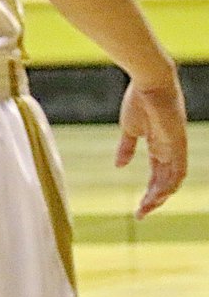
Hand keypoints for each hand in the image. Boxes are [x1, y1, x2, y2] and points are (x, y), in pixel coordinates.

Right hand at [116, 73, 187, 217]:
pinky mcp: (178, 145)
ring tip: (145, 208)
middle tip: (140, 214)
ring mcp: (176, 149)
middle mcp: (171, 151)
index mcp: (159, 146)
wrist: (149, 82)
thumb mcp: (129, 129)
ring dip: (159, 197)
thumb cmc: (138, 100)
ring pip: (173, 181)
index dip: (149, 192)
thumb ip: (126, 148)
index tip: (138, 207)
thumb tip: (119, 165)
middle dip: (153, 200)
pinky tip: (156, 195)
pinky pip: (177, 172)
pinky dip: (168, 185)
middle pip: (166, 183)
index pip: (158, 175)